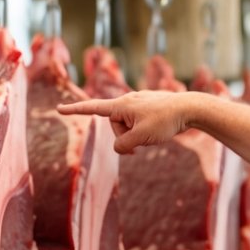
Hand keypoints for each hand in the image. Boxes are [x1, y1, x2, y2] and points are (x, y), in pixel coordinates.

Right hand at [57, 91, 192, 154]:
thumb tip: (119, 148)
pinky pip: (139, 126)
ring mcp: (139, 104)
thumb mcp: (141, 138)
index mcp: (121, 105)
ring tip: (155, 134)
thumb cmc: (166, 120)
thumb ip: (123, 146)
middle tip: (142, 142)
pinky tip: (160, 130)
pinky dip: (145, 133)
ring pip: (128, 128)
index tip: (59, 109)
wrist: (190, 108)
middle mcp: (128, 101)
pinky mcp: (149, 109)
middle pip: (115, 127)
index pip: (93, 108)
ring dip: (137, 137)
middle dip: (125, 138)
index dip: (75, 111)